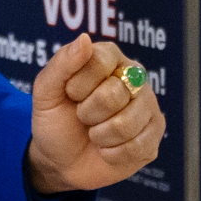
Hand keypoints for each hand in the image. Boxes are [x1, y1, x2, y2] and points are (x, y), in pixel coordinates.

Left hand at [26, 34, 164, 193]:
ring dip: (100, 136)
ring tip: (96, 133)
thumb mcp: (46, 92)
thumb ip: (62, 63)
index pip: (100, 61)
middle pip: (113, 95)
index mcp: (109, 58)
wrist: (60, 161)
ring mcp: (148, 106)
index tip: (70, 95)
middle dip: (88, 114)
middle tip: (84, 117)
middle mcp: (134, 77)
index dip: (78, 85)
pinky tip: (108, 148)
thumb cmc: (55, 121)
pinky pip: (136, 147)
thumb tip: (85, 39)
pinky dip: (112, 154)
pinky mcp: (154, 134)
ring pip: (125, 124)